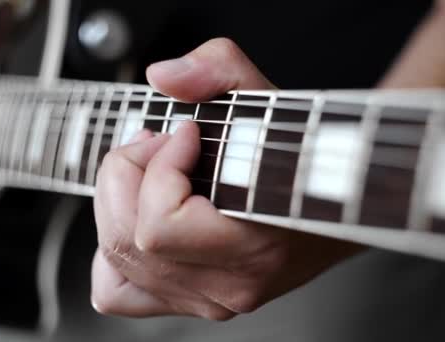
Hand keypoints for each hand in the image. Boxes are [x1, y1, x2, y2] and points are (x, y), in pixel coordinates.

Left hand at [91, 38, 359, 319]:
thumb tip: (163, 77)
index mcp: (255, 246)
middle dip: (128, 176)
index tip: (186, 133)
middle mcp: (231, 284)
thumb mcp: (267, 98)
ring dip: (118, 205)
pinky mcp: (194, 301)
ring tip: (147, 175)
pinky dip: (113, 255)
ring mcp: (211, 299)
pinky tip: (138, 220)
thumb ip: (219, 70)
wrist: (331, 203)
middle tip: (158, 145)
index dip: (157, 168)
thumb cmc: (301, 158)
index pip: (159, 226)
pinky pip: (119, 293)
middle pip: (129, 241)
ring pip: (117, 263)